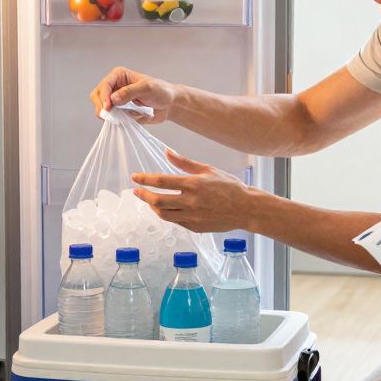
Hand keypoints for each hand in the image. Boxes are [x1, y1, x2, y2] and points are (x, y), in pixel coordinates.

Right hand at [90, 66, 178, 123]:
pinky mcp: (119, 110)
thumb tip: (113, 99)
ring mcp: (116, 99)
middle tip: (107, 115)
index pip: (105, 85)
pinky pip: (110, 116)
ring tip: (115, 118)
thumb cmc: (161, 92)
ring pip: (101, 107)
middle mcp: (115, 86)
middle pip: (97, 95)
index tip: (108, 108)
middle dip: (100, 105)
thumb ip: (130, 92)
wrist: (170, 104)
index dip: (103, 97)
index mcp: (119, 75)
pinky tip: (118, 121)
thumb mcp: (147, 88)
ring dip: (105, 114)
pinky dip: (111, 120)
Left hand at [131, 150, 256, 232]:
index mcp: (193, 184)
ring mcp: (192, 217)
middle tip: (136, 191)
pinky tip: (166, 208)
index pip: (161, 181)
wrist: (246, 208)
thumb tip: (167, 152)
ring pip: (164, 214)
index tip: (135, 177)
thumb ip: (185, 163)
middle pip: (158, 200)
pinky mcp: (195, 227)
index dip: (145, 179)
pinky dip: (167, 215)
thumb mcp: (208, 169)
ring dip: (153, 207)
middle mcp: (190, 202)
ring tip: (150, 200)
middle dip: (144, 195)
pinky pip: (175, 222)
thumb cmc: (229, 186)